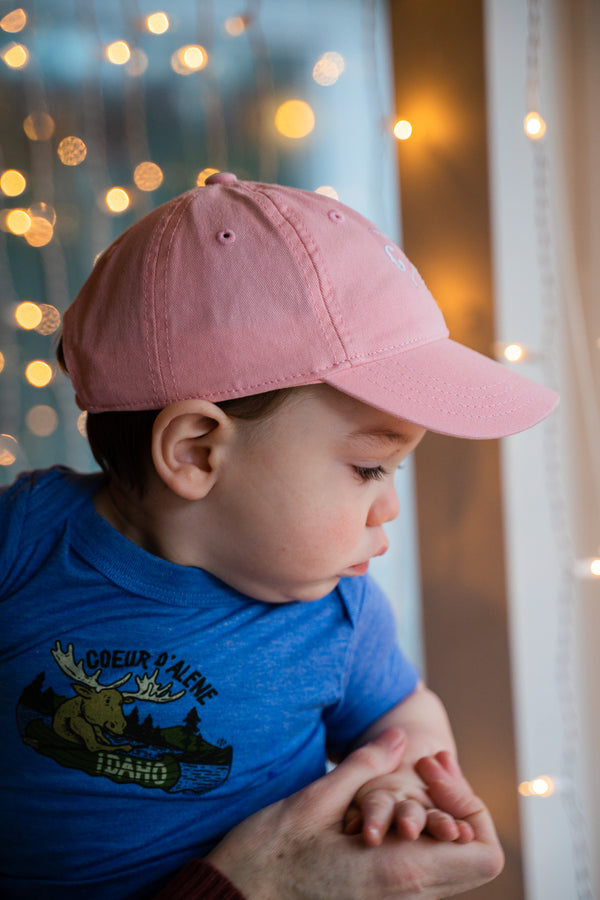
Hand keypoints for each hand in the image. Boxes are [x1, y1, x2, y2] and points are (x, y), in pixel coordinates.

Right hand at [207, 728, 503, 899]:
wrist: (237, 897)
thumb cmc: (269, 855)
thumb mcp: (315, 800)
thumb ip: (365, 768)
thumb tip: (400, 739)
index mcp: (400, 872)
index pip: (485, 856)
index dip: (473, 810)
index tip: (434, 775)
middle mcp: (407, 894)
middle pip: (476, 858)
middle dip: (459, 806)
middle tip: (426, 767)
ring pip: (451, 864)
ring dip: (439, 819)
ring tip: (408, 777)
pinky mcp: (379, 898)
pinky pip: (423, 868)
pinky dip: (419, 833)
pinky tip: (386, 801)